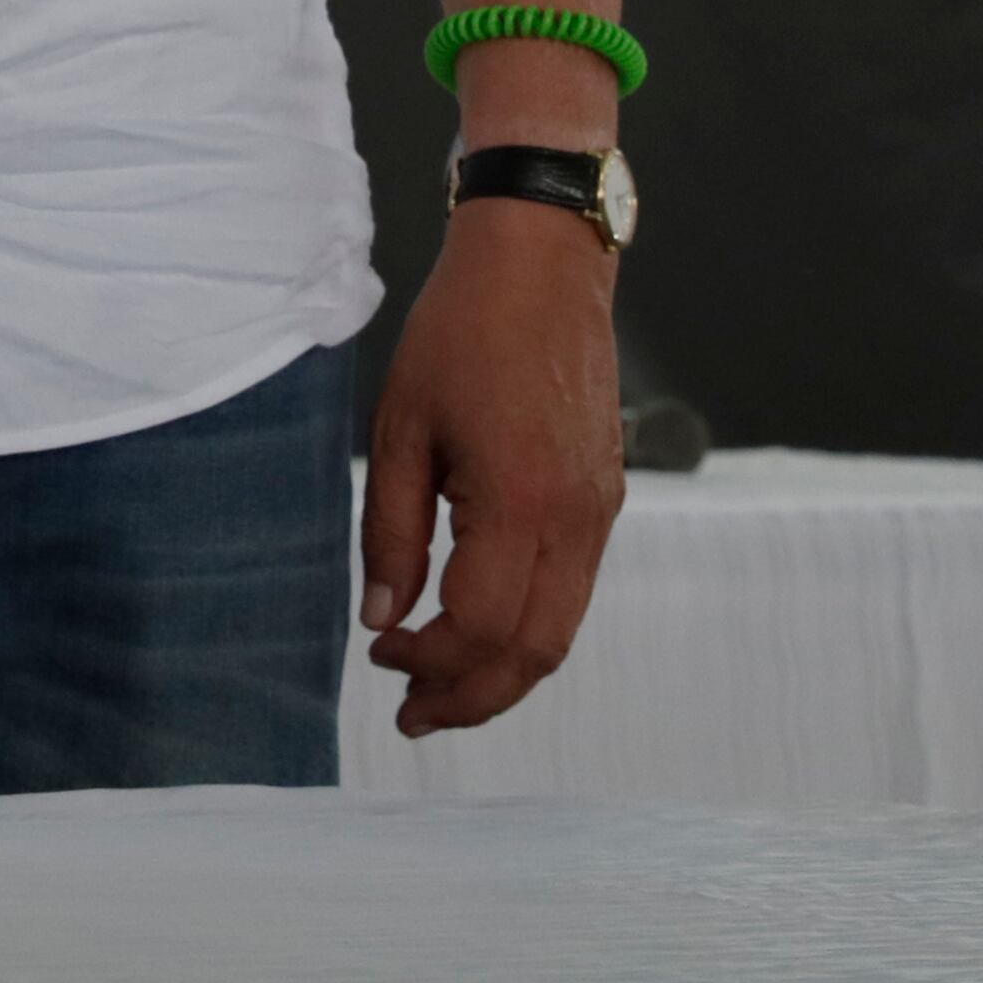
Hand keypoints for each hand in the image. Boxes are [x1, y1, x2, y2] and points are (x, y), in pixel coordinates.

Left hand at [363, 197, 623, 734]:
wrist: (543, 267)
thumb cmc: (460, 333)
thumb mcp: (401, 426)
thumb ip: (390, 529)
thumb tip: (380, 616)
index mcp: (520, 502)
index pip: (479, 627)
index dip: (427, 662)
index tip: (378, 656)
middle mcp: (575, 521)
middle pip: (534, 654)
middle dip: (472, 698)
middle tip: (410, 715)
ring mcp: (599, 514)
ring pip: (560, 631)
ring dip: (501, 672)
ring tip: (437, 685)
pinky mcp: (604, 501)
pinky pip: (571, 592)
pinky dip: (526, 629)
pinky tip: (475, 627)